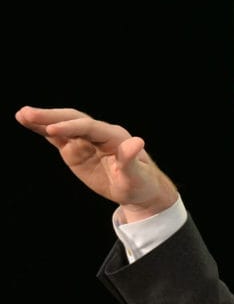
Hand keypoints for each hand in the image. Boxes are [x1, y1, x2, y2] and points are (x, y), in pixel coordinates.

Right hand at [15, 106, 177, 220]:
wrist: (139, 190)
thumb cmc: (141, 184)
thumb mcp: (137, 177)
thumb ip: (131, 160)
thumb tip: (136, 142)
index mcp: (115, 137)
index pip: (90, 128)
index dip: (71, 128)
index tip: (51, 129)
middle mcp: (100, 134)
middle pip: (74, 120)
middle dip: (52, 117)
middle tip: (28, 113)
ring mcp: (87, 141)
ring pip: (63, 126)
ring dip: (43, 120)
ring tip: (21, 114)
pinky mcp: (77, 150)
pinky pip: (59, 138)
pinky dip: (43, 130)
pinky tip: (27, 122)